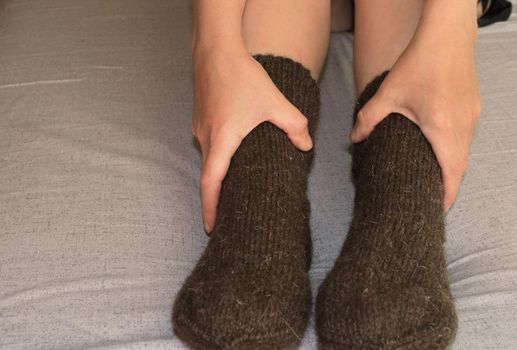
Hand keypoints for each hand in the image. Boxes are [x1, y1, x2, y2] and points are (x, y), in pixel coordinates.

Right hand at [192, 48, 312, 233]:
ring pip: (208, 160)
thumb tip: (306, 146)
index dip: (210, 208)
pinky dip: (218, 158)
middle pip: (208, 176)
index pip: (210, 183)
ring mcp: (199, 128)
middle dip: (215, 199)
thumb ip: (294, 125)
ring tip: (232, 190)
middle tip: (226, 217)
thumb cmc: (242, 76)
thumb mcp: (274, 101)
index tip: (210, 227)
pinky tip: (232, 157)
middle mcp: (206, 138)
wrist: (215, 50)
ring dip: (217, 177)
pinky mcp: (200, 119)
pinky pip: (208, 146)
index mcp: (221, 140)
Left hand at [350, 23, 480, 211]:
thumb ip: (368, 119)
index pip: (451, 172)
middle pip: (460, 166)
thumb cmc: (420, 63)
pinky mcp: (473, 107)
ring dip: (453, 167)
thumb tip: (355, 139)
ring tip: (434, 177)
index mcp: (443, 128)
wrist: (448, 36)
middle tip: (431, 197)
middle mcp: (462, 127)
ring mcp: (471, 117)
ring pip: (465, 152)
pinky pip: (466, 136)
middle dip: (448, 185)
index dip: (447, 195)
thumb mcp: (388, 93)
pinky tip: (440, 148)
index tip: (438, 210)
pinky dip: (456, 149)